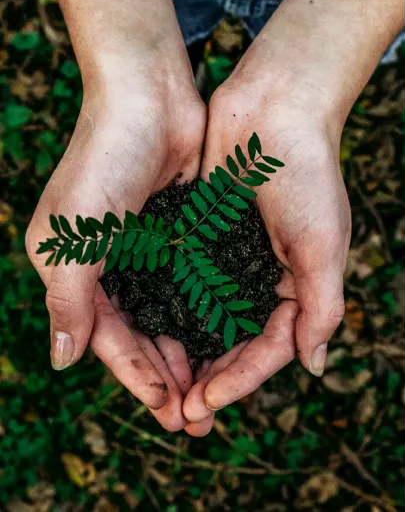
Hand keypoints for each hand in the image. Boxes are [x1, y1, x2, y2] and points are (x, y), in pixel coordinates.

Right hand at [25, 77, 206, 431]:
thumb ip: (69, 299)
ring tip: (217, 388)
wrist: (150, 98)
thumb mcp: (74, 235)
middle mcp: (113, 266)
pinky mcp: (183, 234)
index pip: (109, 340)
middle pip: (143, 336)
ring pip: (172, 317)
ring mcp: (150, 251)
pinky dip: (209, 314)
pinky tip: (230, 338)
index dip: (138, 377)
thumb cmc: (105, 160)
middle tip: (198, 417)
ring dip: (192, 353)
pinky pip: (196, 286)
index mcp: (78, 271)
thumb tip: (63, 361)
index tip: (169, 411)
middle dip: (168, 376)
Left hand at [180, 80, 349, 432]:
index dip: (243, 378)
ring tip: (163, 384)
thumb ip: (322, 307)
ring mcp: (236, 258)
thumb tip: (313, 366)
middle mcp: (268, 277)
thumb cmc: (309, 175)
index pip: (274, 346)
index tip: (208, 399)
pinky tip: (148, 331)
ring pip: (209, 319)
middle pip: (239, 342)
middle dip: (214, 377)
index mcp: (302, 284)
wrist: (276, 107)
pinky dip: (172, 309)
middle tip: (181, 410)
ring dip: (189, 353)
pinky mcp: (206, 235)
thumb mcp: (323, 246)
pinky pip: (187, 282)